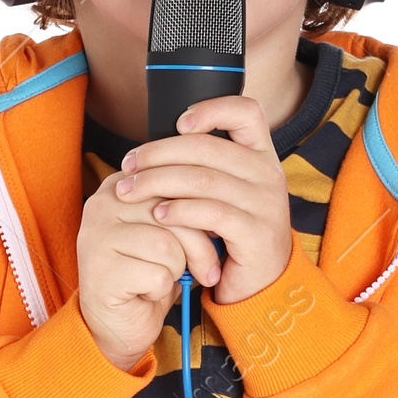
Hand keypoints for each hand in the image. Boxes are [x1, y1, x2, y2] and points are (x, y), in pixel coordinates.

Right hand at [75, 170, 199, 371]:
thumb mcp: (173, 236)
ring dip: (176, 271)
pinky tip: (143, 294)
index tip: (213, 235)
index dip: (202, 213)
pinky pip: (156, 275)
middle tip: (206, 271)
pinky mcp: (99, 269)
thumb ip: (185, 212)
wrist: (119, 324)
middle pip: (173, 212)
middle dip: (199, 246)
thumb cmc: (148, 276)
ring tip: (160, 279)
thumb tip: (220, 205)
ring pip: (167, 246)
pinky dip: (160, 291)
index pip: (176, 183)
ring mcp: (96, 235)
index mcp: (122, 185)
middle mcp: (102, 203)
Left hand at [114, 96, 294, 308]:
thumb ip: (206, 168)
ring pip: (203, 179)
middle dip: (159, 153)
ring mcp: (265, 204)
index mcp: (262, 157)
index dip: (211, 108)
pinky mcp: (256, 234)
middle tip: (129, 166)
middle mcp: (269, 175)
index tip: (177, 123)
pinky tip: (157, 215)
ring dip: (159, 182)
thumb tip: (158, 146)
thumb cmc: (232, 238)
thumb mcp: (225, 195)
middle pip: (208, 147)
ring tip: (132, 192)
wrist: (259, 288)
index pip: (246, 112)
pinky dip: (179, 211)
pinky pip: (211, 213)